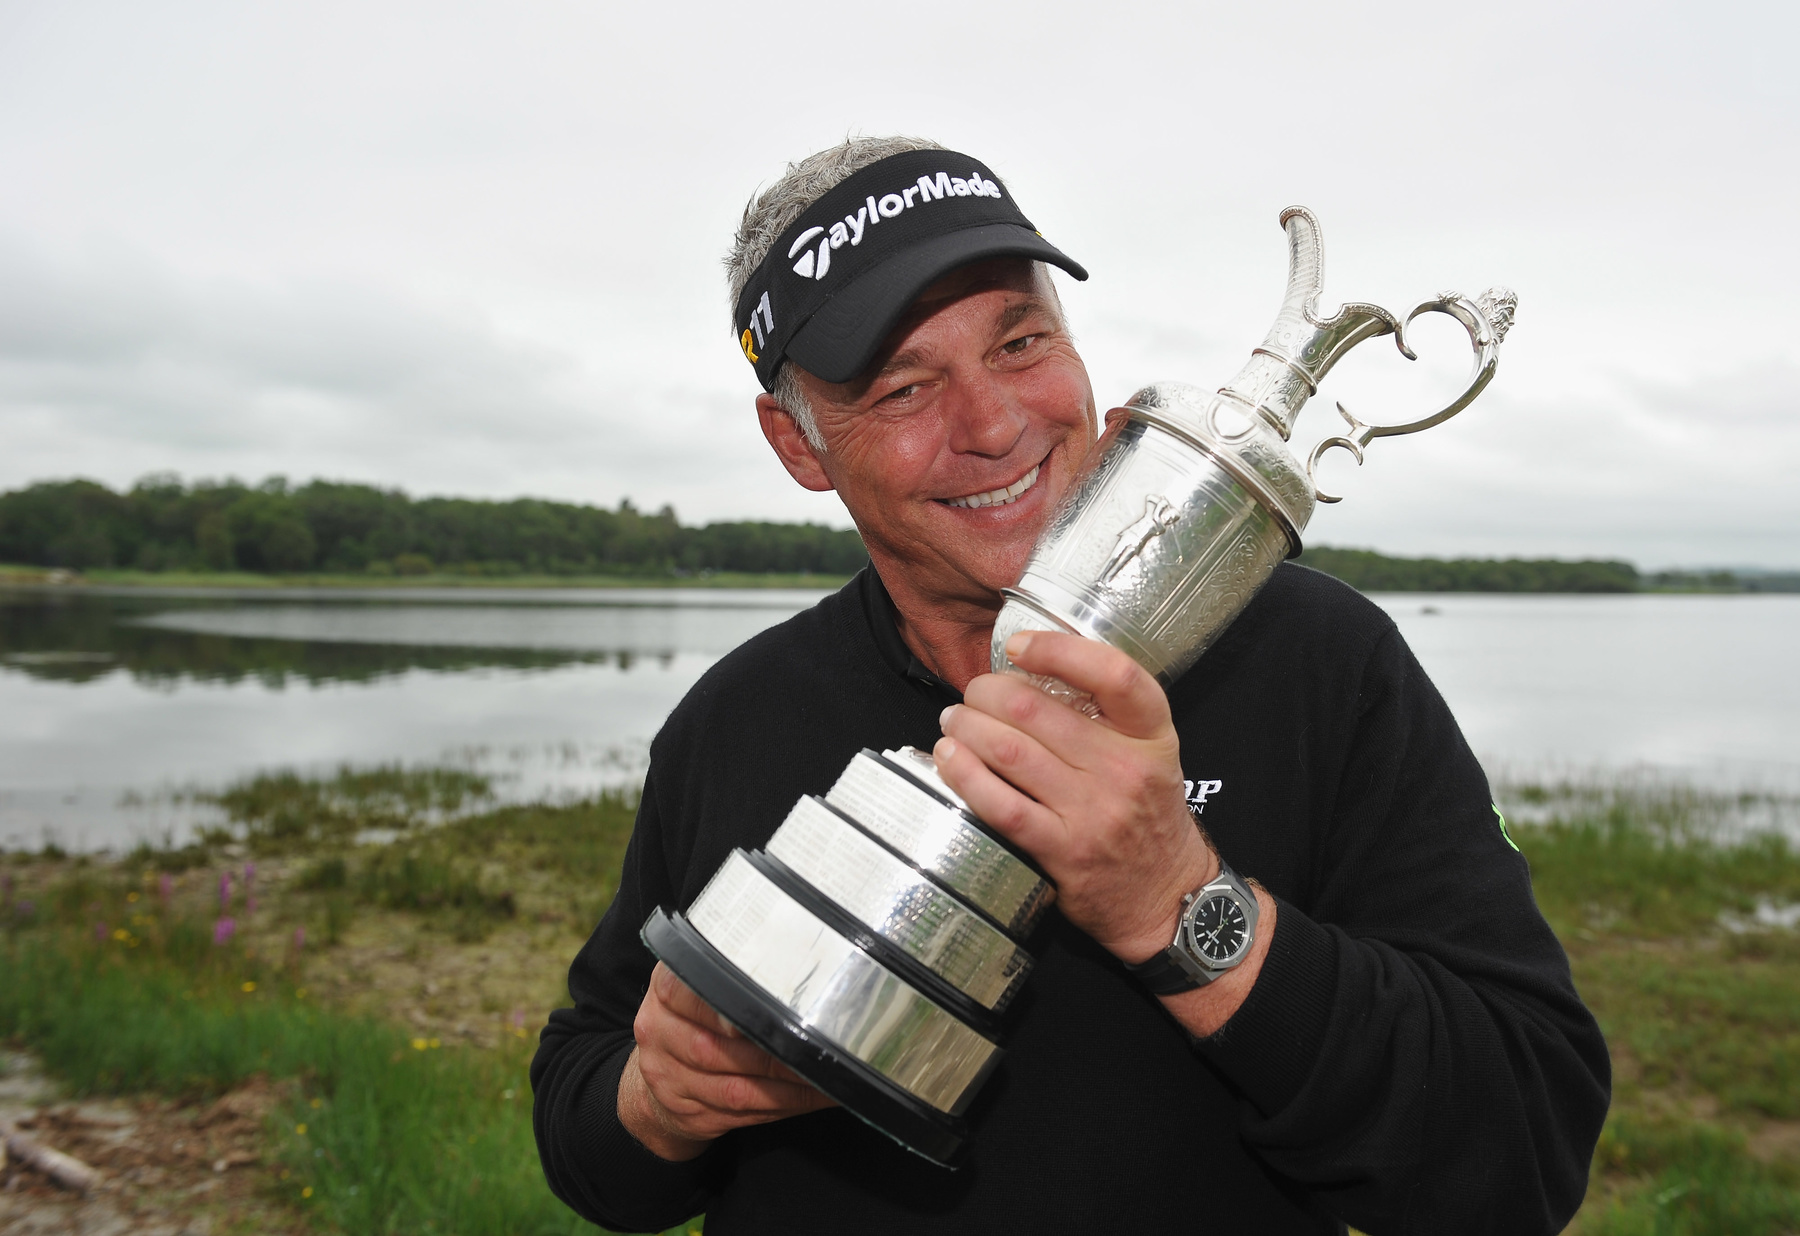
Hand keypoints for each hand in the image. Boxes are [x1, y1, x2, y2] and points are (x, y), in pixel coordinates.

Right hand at [619, 962, 835, 1160]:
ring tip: (823, 1078)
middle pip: (718, 1050)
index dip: (729, 1010)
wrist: (657, 1068)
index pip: (693, 995)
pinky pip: (742, 1115)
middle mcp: (660, 1033)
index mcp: (666, 991)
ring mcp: (669, 1078)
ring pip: (734, 1090)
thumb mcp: (698, 978)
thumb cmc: (692, 1014)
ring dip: (788, 1089)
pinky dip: (782, 1107)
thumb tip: (793, 955)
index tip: (770, 1016)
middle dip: (775, 1057)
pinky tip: (808, 1098)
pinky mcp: (689, 1113)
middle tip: (817, 1051)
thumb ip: (730, 967)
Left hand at [932, 630, 1216, 964]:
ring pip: (1010, 752)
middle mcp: (1125, 769)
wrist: (1164, 893)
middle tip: (972, 694)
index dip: (1058, 649)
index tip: (1019, 646)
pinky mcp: (1063, 850)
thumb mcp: (1149, 751)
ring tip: (953, 721)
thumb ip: (1105, 712)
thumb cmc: (1145, 812)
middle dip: (987, 692)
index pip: (1114, 673)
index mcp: (1151, 734)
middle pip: (1037, 709)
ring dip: (967, 728)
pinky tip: (950, 759)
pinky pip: (1002, 805)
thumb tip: (1030, 671)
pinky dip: (966, 776)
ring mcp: (1093, 812)